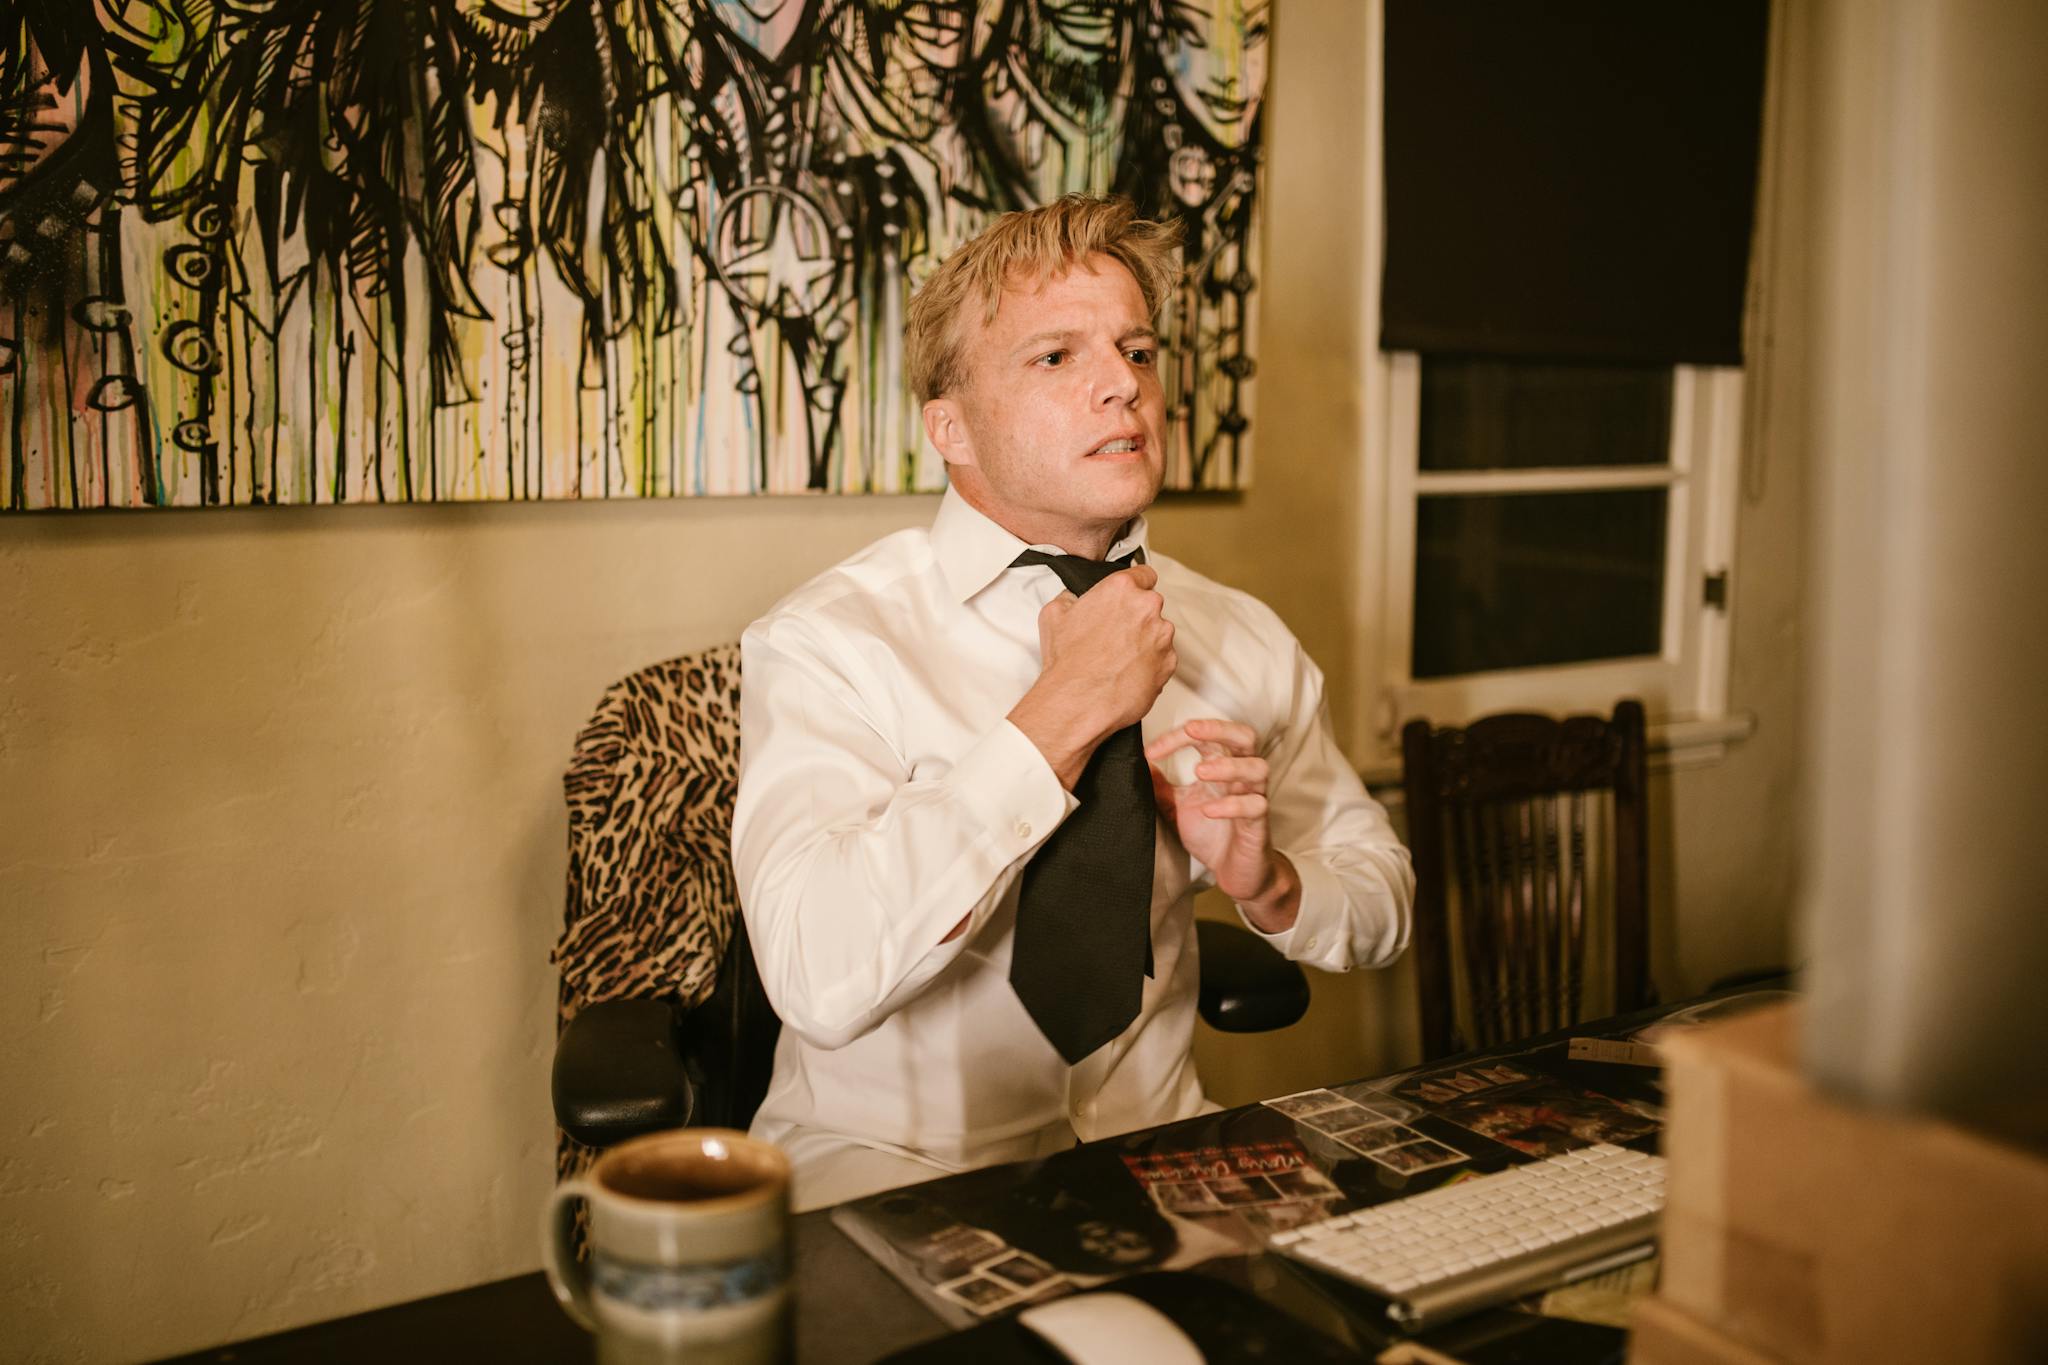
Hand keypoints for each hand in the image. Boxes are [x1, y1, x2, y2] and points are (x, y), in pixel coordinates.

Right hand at [1009, 565, 1174, 788]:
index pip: (1144, 574)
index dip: (1135, 586)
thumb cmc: (1068, 661)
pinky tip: (1127, 673)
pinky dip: (1150, 664)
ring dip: (1144, 641)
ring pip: (1158, 632)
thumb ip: (1070, 597)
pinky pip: (1163, 658)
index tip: (1131, 596)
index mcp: (1121, 588)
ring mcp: (1162, 636)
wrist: (1079, 701)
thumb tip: (1074, 599)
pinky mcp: (1168, 663)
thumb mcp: (1054, 615)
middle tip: (1115, 635)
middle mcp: (1147, 607)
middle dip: (1136, 617)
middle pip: (1150, 605)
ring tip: (1119, 659)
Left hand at [1145, 718, 1299, 931]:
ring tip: (1199, 771)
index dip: (1179, 736)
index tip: (1151, 751)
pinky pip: (1255, 806)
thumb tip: (1141, 765)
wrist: (1235, 872)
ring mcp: (1254, 798)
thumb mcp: (1178, 808)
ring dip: (1228, 766)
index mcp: (1222, 767)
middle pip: (1245, 736)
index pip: (1207, 736)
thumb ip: (1162, 788)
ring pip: (1257, 767)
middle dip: (1218, 728)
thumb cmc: (1212, 835)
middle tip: (1191, 731)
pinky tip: (1209, 811)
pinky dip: (1232, 805)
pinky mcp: (1259, 824)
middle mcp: (1241, 777)